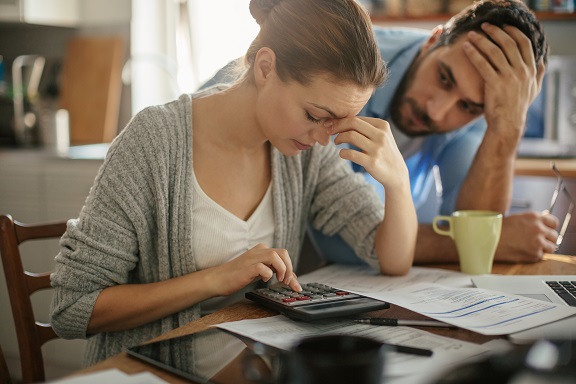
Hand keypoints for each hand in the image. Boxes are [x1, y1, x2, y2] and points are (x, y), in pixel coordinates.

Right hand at [210, 243, 300, 295]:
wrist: (218, 279)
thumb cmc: (238, 275)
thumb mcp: (259, 271)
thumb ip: (273, 271)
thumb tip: (291, 278)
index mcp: (262, 250)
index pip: (283, 255)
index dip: (292, 269)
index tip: (295, 284)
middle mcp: (258, 251)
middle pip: (283, 252)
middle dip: (289, 268)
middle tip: (286, 281)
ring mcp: (252, 258)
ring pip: (275, 256)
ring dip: (282, 269)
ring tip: (279, 280)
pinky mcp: (247, 268)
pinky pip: (263, 267)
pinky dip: (267, 274)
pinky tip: (265, 279)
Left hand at [327, 116, 407, 188]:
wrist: (396, 173)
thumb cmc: (383, 152)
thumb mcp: (380, 136)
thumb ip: (365, 127)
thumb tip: (340, 120)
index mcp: (382, 125)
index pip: (356, 118)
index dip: (340, 120)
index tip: (330, 124)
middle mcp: (381, 135)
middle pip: (353, 123)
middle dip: (337, 125)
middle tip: (329, 131)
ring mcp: (377, 149)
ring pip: (351, 136)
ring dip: (339, 138)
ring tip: (336, 142)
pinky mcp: (372, 162)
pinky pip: (351, 154)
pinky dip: (342, 152)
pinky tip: (342, 154)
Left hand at [463, 23, 544, 142]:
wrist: (507, 124)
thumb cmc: (518, 107)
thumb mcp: (533, 90)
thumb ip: (538, 75)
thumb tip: (542, 62)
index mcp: (531, 69)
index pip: (524, 43)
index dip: (513, 32)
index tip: (503, 26)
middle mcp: (521, 71)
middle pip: (508, 43)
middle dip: (495, 32)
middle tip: (484, 26)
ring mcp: (508, 77)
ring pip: (494, 51)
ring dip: (481, 40)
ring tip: (471, 35)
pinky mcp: (495, 84)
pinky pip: (482, 64)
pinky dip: (473, 53)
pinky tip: (466, 48)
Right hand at [494, 211, 558, 262]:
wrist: (488, 240)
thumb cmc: (498, 229)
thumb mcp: (517, 218)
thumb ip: (531, 221)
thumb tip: (541, 225)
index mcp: (534, 217)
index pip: (554, 222)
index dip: (550, 227)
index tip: (547, 231)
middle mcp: (538, 228)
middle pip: (554, 235)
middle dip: (547, 239)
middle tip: (537, 241)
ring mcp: (538, 241)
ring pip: (551, 247)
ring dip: (543, 248)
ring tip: (531, 248)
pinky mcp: (535, 253)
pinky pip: (541, 256)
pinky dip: (534, 255)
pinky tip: (524, 252)